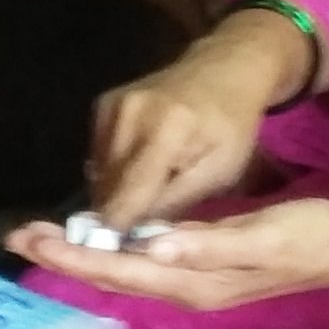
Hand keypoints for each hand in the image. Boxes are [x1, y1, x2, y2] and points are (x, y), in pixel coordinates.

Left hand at [9, 194, 328, 310]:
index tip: (35, 236)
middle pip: (111, 275)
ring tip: (43, 235)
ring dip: (81, 253)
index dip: (74, 255)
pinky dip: (110, 249)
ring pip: (122, 270)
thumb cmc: (310, 235)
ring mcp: (192, 279)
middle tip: (19, 233)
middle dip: (64, 255)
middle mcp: (185, 287)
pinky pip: (141, 261)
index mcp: (194, 281)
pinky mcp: (199, 265)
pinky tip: (98, 236)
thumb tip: (153, 247)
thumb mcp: (264, 235)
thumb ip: (210, 244)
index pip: (119, 271)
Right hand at [83, 16, 311, 228]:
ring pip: (99, 173)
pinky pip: (97, 155)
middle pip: (109, 185)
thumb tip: (135, 236)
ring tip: (140, 204)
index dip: (117, 229)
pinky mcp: (102, 104)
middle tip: (131, 239)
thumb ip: (175, 202)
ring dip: (113, 195)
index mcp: (168, 131)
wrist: (224, 69)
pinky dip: (112, 173)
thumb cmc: (231, 127)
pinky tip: (136, 174)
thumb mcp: (219, 171)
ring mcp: (112, 105)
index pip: (130, 193)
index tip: (109, 259)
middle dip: (116, 216)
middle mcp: (130, 114)